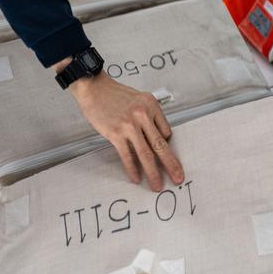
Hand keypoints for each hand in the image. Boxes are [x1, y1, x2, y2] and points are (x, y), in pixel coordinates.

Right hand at [61, 67, 184, 190]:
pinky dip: (133, 169)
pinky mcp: (116, 133)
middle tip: (178, 178)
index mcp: (152, 105)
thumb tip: (155, 138)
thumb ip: (148, 117)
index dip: (167, 146)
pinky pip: (128, 155)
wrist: (93, 88)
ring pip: (146, 154)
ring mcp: (129, 125)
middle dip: (171, 165)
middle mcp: (143, 115)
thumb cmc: (114, 95)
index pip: (166, 131)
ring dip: (153, 172)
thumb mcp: (139, 99)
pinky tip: (136, 178)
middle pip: (161, 145)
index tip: (167, 158)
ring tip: (157, 185)